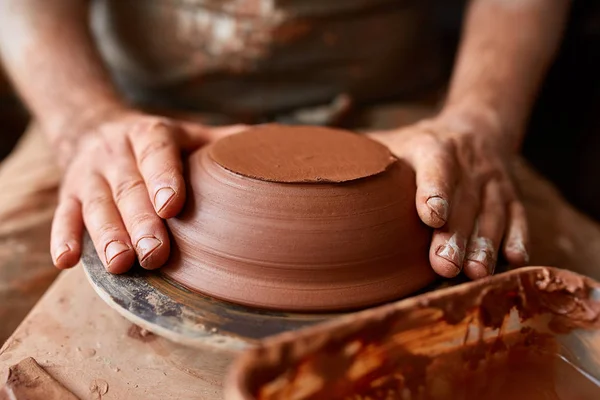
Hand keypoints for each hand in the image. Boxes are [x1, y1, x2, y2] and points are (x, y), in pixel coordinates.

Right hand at [50, 107, 246, 272]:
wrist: (94, 126)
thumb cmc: (155, 141)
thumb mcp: (187, 133)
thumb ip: (223, 141)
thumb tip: (275, 144)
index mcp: (150, 134)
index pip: (156, 153)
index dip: (163, 178)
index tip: (172, 206)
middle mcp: (116, 152)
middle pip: (128, 189)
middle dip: (140, 222)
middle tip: (154, 253)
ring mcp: (89, 175)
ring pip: (96, 206)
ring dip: (107, 236)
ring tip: (121, 264)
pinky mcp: (69, 195)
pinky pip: (64, 215)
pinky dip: (63, 237)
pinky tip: (67, 261)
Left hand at [368, 110, 528, 279]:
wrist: (475, 128)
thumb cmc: (417, 145)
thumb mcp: (389, 142)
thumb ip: (357, 158)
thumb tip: (297, 168)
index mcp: (432, 146)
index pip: (436, 166)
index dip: (435, 189)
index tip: (429, 215)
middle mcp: (467, 162)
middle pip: (463, 200)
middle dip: (455, 234)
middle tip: (443, 265)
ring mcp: (493, 181)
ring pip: (493, 213)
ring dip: (484, 243)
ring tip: (474, 272)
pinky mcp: (511, 196)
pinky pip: (518, 217)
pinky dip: (518, 238)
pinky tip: (513, 260)